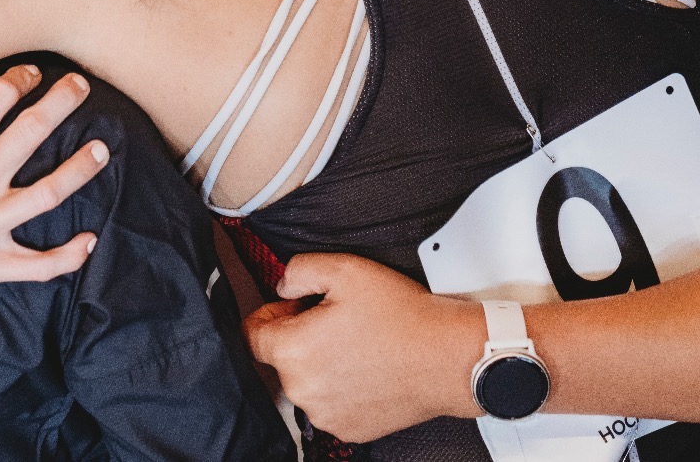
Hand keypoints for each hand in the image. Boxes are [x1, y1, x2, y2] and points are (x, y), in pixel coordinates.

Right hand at [0, 65, 109, 317]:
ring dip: (81, 168)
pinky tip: (88, 241)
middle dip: (63, 101)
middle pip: (34, 131)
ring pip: (51, 192)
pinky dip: (67, 256)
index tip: (30, 74)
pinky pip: (38, 264)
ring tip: (102, 150)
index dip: (20, 78)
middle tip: (80, 86)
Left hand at [245, 252, 480, 440]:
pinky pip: (330, 404)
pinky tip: (366, 367)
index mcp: (291, 352)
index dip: (270, 314)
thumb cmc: (400, 316)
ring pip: (306, 383)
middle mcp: (301, 391)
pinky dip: (341, 388)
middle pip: (281, 359)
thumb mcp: (344, 269)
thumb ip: (298, 270)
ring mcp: (326, 416)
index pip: (252, 334)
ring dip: (319, 364)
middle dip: (299, 337)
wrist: (447, 358)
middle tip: (334, 320)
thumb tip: (281, 286)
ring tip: (355, 344)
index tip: (293, 307)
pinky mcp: (349, 429)